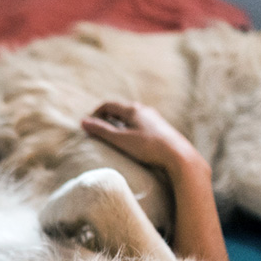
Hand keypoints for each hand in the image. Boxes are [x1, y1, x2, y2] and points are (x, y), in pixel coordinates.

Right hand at [81, 101, 205, 177]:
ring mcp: (153, 118)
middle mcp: (143, 110)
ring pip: (130, 116)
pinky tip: (129, 141)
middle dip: (105, 118)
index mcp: (133, 109)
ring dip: (117, 123)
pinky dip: (128, 128)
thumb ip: (101, 131)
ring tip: (111, 137)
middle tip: (96, 131)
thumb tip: (83, 122)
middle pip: (119, 109)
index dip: (95, 114)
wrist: (178, 155)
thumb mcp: (121, 139)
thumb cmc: (148, 147)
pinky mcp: (159, 128)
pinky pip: (138, 123)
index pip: (108, 105)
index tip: (88, 126)